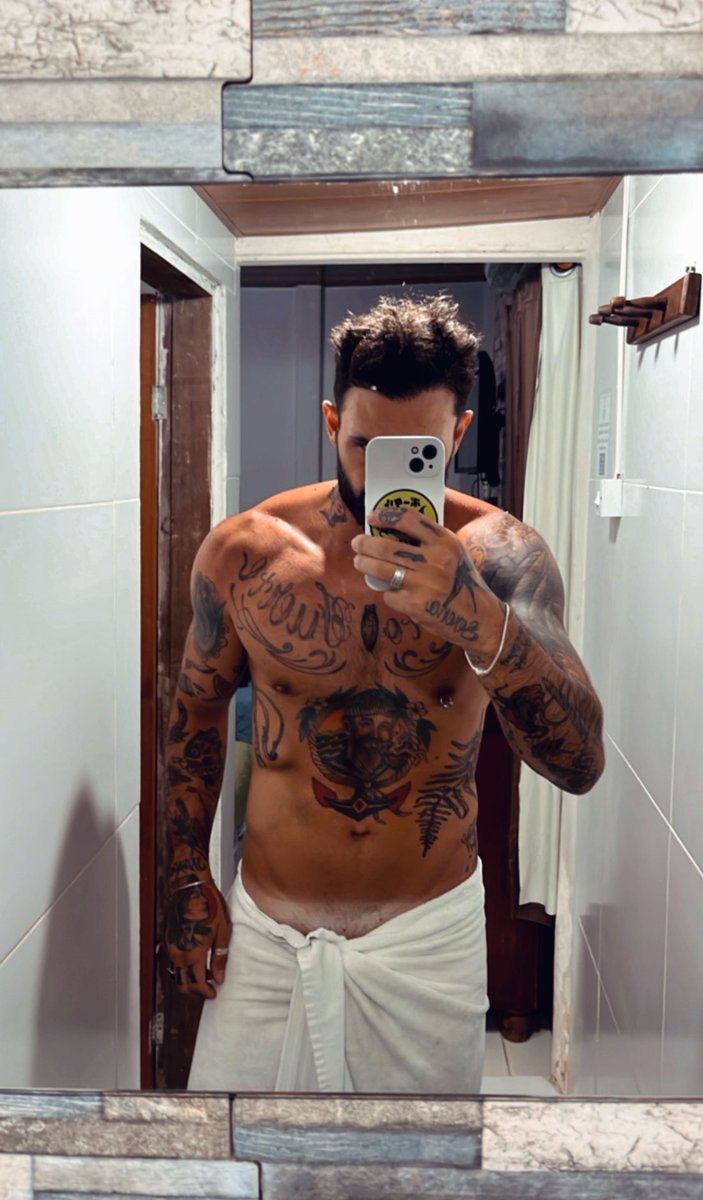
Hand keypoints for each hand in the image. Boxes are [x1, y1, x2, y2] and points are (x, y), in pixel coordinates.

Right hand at [165, 877, 231, 998]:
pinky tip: (194, 964)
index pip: (197, 984)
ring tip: (204, 975)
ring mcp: (171, 947)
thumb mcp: (222, 932)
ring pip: (175, 976)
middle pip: (183, 985)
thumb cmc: (208, 904)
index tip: (214, 993)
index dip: (206, 992)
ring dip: (188, 981)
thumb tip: (220, 977)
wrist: (191, 887)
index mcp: (193, 953)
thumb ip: (220, 957)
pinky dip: (181, 969)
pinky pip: (172, 963)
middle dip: (196, 991)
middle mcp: (178, 953)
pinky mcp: (168, 941)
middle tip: (209, 988)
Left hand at [351, 507, 497, 651]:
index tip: (372, 517)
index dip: (386, 515)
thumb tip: (390, 533)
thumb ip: (429, 542)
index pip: (409, 519)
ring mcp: (424, 583)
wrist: (478, 618)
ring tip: (360, 562)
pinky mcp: (415, 605)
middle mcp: (435, 560)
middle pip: (386, 546)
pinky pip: (389, 594)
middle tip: (357, 543)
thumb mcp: (453, 553)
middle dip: (365, 544)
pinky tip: (395, 593)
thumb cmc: (461, 582)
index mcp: (445, 541)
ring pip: (380, 569)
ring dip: (364, 564)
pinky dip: (388, 593)